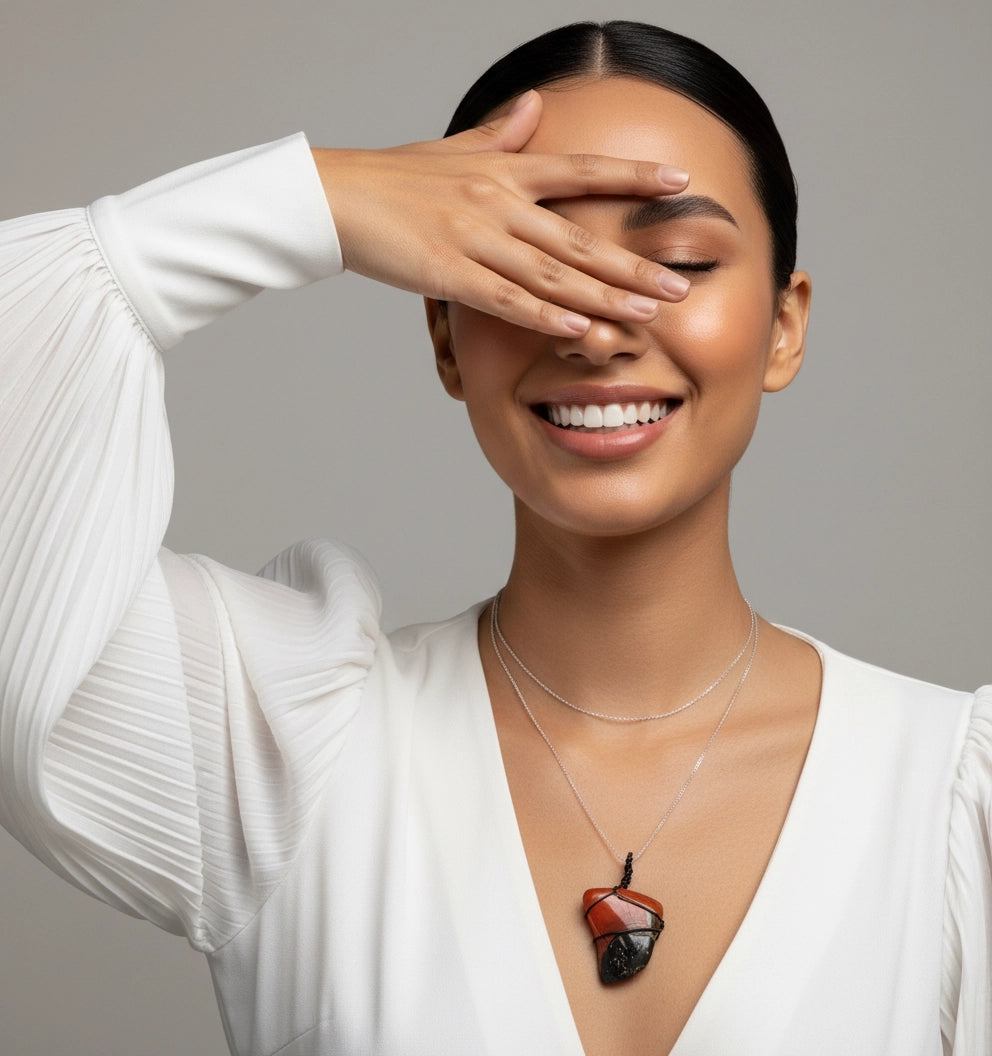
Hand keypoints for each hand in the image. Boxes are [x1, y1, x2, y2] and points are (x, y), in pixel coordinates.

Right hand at [311, 90, 690, 337]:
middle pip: (579, 237)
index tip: (680, 181)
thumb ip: (501, 134)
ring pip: (552, 272)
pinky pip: (505, 298)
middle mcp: (498, 200)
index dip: (633, 177)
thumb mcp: (453, 149)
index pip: (582, 170)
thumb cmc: (394, 177)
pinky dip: (543, 314)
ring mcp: (473, 237)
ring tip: (647, 314)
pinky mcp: (446, 271)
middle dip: (632, 265)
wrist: (335, 196)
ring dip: (603, 296)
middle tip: (678, 287)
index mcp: (504, 169)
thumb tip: (535, 104)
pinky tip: (578, 327)